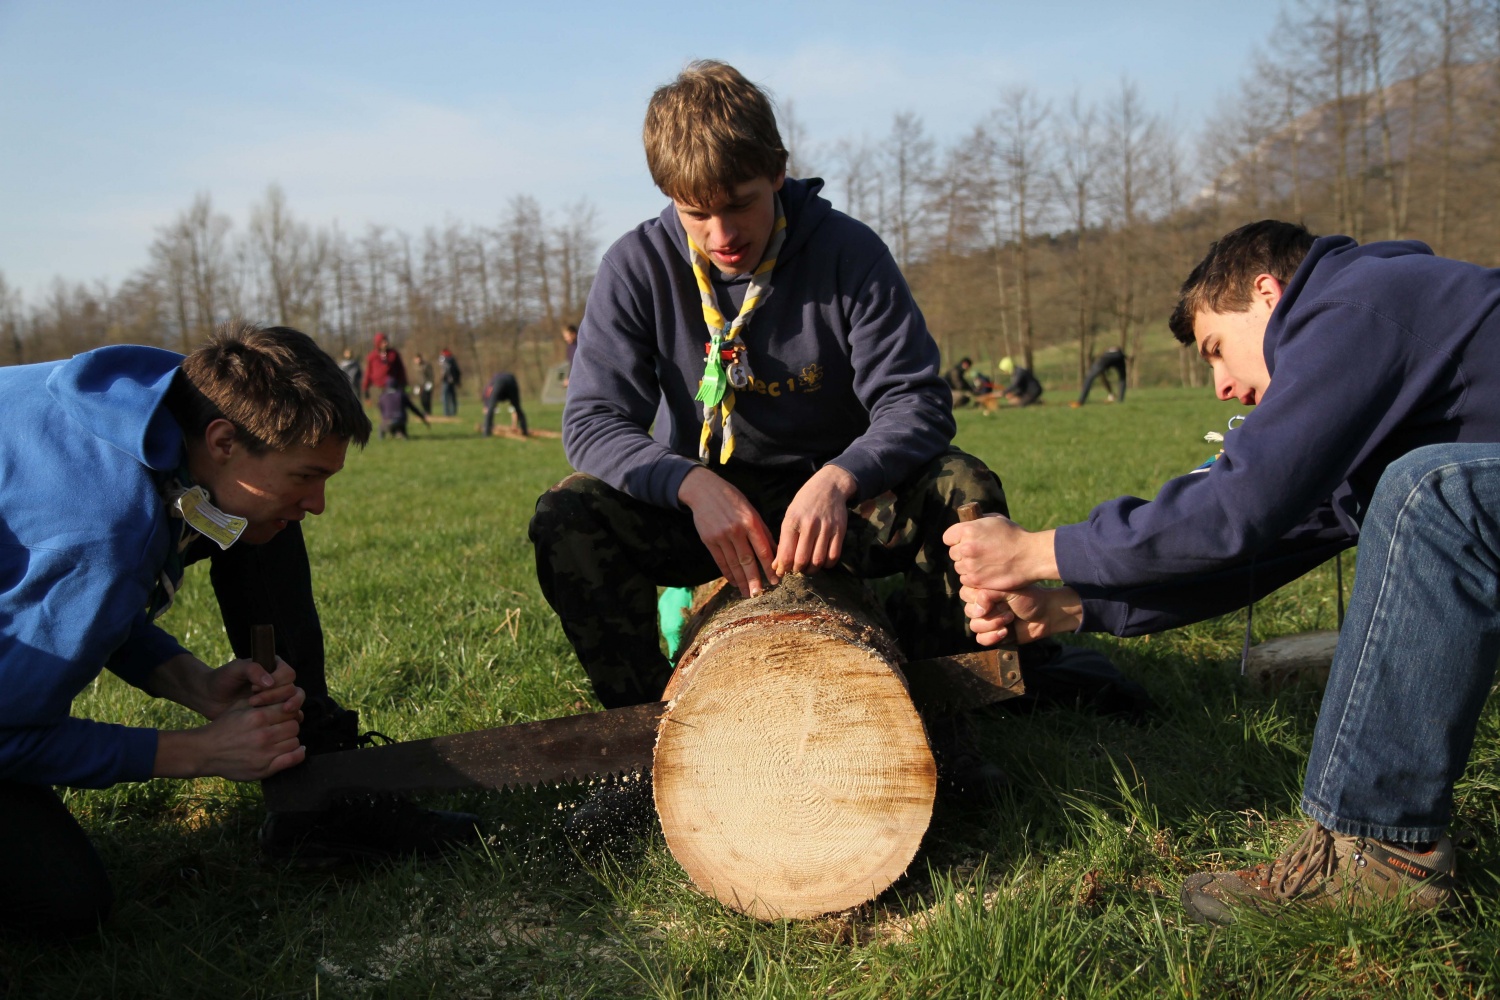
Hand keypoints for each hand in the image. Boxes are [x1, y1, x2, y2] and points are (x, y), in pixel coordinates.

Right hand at [152, 702, 304, 780]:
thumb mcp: (240, 707)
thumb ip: (263, 701)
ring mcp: (265, 754)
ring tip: (282, 739)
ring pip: (295, 741)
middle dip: (290, 725)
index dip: (288, 712)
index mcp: (258, 717)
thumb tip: (286, 699)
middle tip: (282, 728)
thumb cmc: (224, 727)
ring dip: (291, 740)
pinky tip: (297, 750)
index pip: (289, 710)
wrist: (205, 751)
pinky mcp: (264, 769)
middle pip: (294, 726)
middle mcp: (263, 735)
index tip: (284, 715)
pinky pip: (293, 759)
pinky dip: (298, 754)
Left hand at [200, 657, 304, 720]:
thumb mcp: (235, 669)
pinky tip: (271, 722)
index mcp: (273, 667)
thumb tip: (270, 682)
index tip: (255, 687)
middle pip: (293, 689)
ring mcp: (278, 698)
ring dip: (283, 708)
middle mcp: (279, 682)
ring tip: (265, 713)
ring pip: (295, 702)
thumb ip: (253, 670)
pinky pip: (290, 716)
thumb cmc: (222, 679)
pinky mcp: (274, 712)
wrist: (210, 697)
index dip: (276, 682)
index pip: (288, 674)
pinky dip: (286, 719)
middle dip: (276, 697)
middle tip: (254, 701)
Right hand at [678, 466, 778, 596]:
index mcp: (750, 521)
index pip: (762, 549)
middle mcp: (736, 530)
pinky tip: (734, 583)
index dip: (769, 567)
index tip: (776, 580)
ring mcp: (721, 536)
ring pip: (733, 563)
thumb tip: (775, 551)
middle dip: (755, 579)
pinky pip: (720, 561)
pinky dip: (728, 573)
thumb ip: (762, 531)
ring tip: (748, 593)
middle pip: (747, 560)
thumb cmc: (732, 500)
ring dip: (741, 580)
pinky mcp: (709, 540)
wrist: (704, 490)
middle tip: (760, 594)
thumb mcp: (751, 510)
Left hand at [774, 465, 857, 575]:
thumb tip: (777, 566)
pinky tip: (821, 561)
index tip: (782, 572)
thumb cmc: (804, 503)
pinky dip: (827, 564)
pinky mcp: (840, 531)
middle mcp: (809, 525)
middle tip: (796, 570)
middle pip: (802, 560)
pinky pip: (833, 556)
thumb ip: (784, 541)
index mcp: (792, 521)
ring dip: (812, 569)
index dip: (783, 568)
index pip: (786, 553)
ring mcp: (826, 528)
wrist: (829, 486)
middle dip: (797, 570)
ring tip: (807, 567)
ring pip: (818, 560)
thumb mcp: (790, 516)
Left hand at [943, 514, 1059, 592]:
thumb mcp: (996, 520)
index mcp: (968, 530)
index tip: (964, 541)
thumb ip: (978, 522)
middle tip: (979, 554)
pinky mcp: (976, 580)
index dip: (956, 539)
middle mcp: (966, 547)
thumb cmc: (1015, 536)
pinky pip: (965, 580)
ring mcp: (970, 565)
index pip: (948, 537)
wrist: (1031, 556)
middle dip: (963, 554)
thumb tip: (968, 522)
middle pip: (953, 553)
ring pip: (959, 568)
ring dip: (968, 567)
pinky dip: (973, 579)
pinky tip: (986, 573)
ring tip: (985, 564)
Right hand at [959, 584, 1083, 644]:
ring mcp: (987, 620)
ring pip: (974, 626)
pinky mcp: (992, 635)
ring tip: (1010, 619)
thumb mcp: (1009, 590)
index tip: (998, 598)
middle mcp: (983, 605)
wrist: (1045, 614)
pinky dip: (992, 637)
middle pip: (968, 612)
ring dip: (993, 624)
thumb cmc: (1029, 598)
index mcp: (983, 591)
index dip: (978, 598)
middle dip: (989, 612)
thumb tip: (977, 610)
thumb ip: (989, 595)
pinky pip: (980, 639)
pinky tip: (1005, 632)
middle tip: (1007, 608)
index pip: (965, 594)